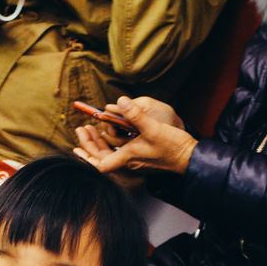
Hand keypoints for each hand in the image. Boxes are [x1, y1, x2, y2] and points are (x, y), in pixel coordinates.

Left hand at [74, 96, 197, 175]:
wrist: (189, 158)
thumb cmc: (172, 146)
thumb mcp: (153, 127)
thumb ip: (135, 114)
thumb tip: (121, 100)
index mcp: (127, 158)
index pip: (100, 165)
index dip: (87, 159)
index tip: (77, 148)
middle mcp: (128, 163)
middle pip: (101, 159)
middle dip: (89, 145)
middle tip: (80, 130)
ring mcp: (134, 161)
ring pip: (109, 155)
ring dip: (98, 143)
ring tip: (89, 130)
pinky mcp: (140, 158)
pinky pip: (118, 153)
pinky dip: (110, 144)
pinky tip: (109, 135)